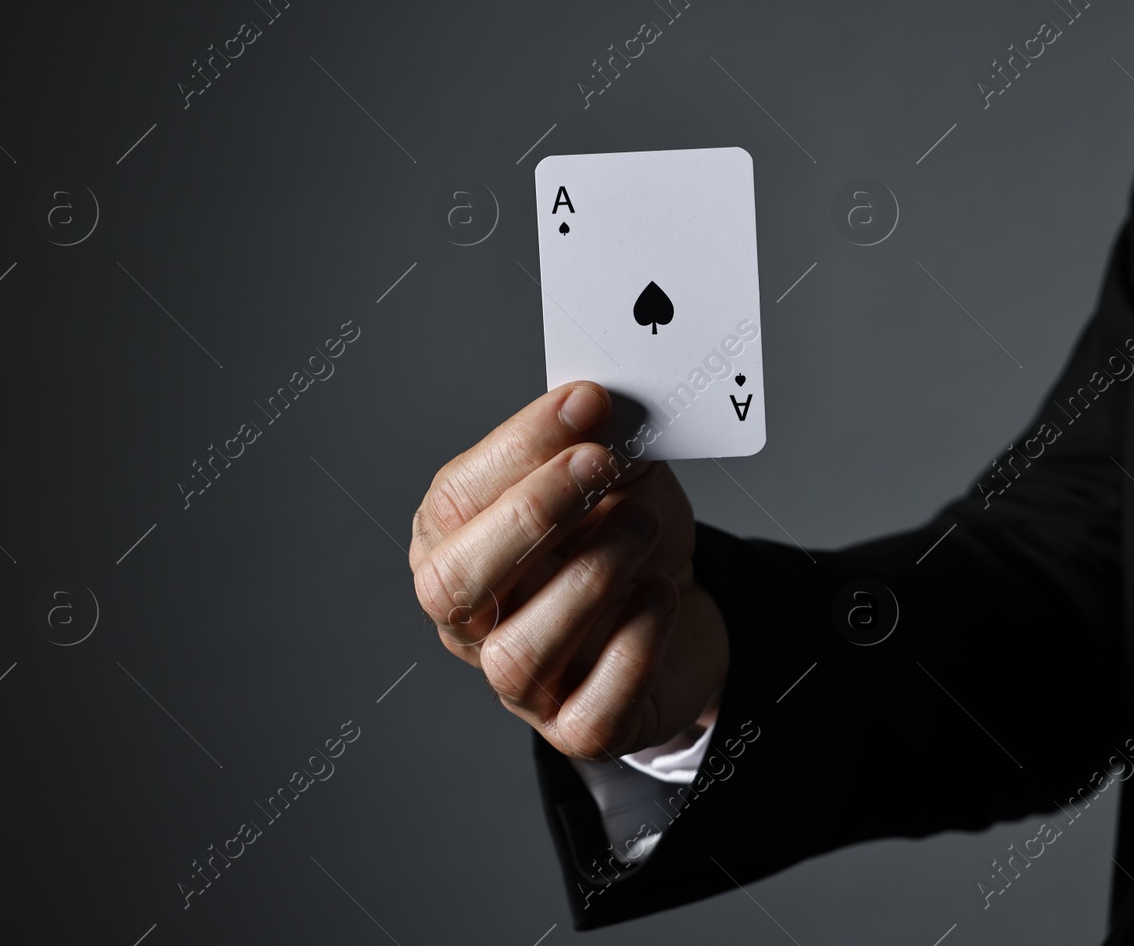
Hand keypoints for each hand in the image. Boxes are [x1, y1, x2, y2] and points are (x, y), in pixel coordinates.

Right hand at [410, 382, 728, 759]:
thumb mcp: (613, 473)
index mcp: (453, 543)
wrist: (681, 604)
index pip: (452, 500)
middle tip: (600, 462)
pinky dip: (631, 648)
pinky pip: (590, 709)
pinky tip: (662, 596)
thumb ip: (597, 439)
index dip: (517, 448)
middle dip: (530, 514)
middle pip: (454, 585)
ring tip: (642, 524)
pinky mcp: (577, 729)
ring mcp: (518, 684)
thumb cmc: (624, 533)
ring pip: (517, 654)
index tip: (586, 403)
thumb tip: (597, 403)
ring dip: (587, 578)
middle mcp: (468, 620)